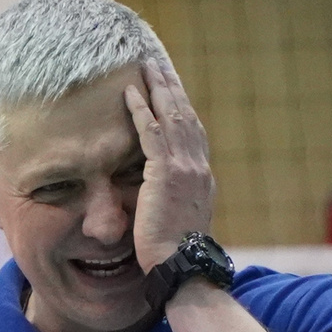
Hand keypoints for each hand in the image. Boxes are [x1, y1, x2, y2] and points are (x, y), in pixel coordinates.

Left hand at [122, 53, 215, 271]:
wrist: (183, 267)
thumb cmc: (177, 254)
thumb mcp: (180, 220)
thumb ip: (174, 200)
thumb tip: (163, 195)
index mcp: (201, 176)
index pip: (193, 132)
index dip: (182, 107)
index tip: (173, 89)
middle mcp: (198, 166)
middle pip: (185, 115)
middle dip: (172, 88)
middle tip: (159, 65)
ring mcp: (184, 168)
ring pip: (171, 116)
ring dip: (157, 88)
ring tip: (146, 67)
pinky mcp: (165, 173)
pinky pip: (151, 132)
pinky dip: (141, 110)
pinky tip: (129, 93)